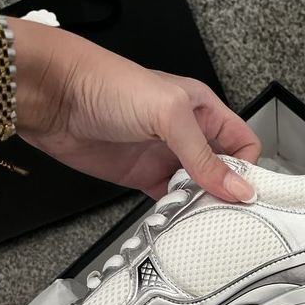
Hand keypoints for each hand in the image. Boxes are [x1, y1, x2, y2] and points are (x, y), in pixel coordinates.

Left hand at [9, 17, 260, 201]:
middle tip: (228, 214)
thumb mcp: (169, 114)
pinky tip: (177, 219)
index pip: (243, 144)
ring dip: (202, 206)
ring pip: (198, 189)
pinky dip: (176, 213)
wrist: (56, 98)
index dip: (247, 169)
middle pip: (223, 171)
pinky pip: (170, 200)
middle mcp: (188, 135)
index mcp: (204, 111)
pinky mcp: (143, 177)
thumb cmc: (109, 85)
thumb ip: (204, 155)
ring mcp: (166, 158)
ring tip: (203, 219)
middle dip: (228, 193)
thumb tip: (236, 187)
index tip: (244, 193)